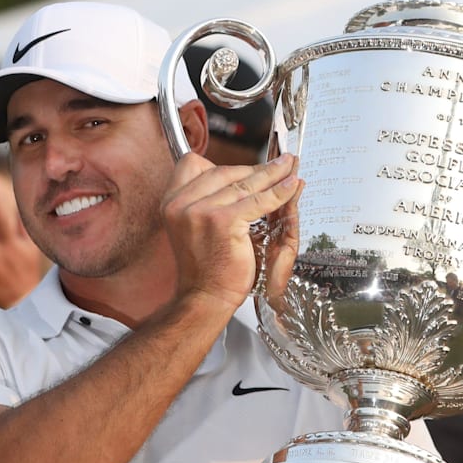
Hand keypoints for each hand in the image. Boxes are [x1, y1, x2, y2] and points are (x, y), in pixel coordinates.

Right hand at [161, 152, 300, 310]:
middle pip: (223, 171)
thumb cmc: (206, 267)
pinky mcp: (223, 221)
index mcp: (171, 202)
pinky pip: (258, 200)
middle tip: (278, 164)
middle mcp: (181, 203)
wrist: (205, 297)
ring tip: (289, 167)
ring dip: (272, 174)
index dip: (222, 164)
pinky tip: (291, 186)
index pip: (193, 164)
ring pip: (244, 184)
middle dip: (254, 168)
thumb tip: (237, 176)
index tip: (246, 167)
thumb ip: (204, 201)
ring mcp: (201, 210)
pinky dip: (279, 192)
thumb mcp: (192, 226)